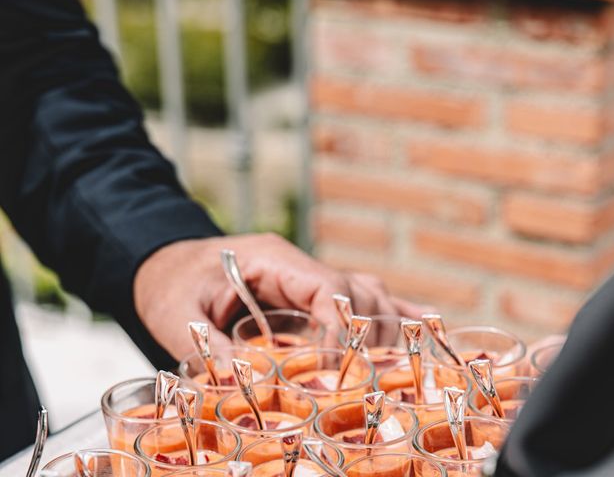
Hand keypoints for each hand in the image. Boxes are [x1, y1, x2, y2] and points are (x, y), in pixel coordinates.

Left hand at [133, 233, 427, 359]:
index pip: (327, 287)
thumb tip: (242, 383)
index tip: (338, 369)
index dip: (342, 328)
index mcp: (272, 259)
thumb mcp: (176, 313)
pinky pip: (356, 297)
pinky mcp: (307, 294)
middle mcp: (298, 265)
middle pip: (358, 291)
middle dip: (370, 335)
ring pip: (366, 293)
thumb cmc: (171, 283)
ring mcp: (306, 277)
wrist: (166, 265)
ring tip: (391, 366)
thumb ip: (205, 345)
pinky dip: (388, 312)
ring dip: (383, 328)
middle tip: (369, 379)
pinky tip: (420, 323)